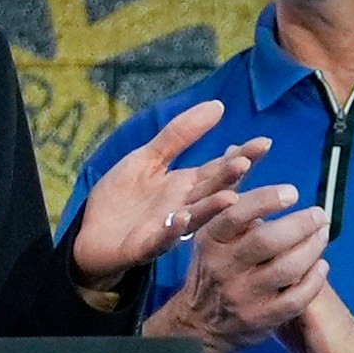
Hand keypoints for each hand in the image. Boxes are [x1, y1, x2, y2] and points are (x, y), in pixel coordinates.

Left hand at [71, 100, 270, 287]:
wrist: (89, 235)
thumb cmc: (123, 197)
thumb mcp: (147, 158)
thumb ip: (179, 135)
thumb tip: (218, 105)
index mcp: (187, 185)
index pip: (219, 169)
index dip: (241, 156)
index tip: (263, 143)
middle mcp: (185, 207)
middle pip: (213, 191)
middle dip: (230, 178)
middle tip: (247, 163)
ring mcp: (168, 228)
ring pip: (195, 217)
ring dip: (211, 208)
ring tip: (228, 197)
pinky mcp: (145, 247)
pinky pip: (161, 240)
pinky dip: (172, 231)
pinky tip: (181, 219)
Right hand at [142, 183, 328, 352]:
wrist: (199, 324)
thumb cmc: (212, 268)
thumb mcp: (210, 232)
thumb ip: (229, 193)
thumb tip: (237, 150)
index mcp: (210, 241)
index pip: (236, 214)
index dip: (267, 200)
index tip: (293, 192)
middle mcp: (223, 268)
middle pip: (266, 241)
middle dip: (300, 223)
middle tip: (320, 213)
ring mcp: (242, 296)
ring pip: (286, 269)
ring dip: (312, 249)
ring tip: (324, 234)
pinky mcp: (260, 319)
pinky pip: (295, 299)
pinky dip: (314, 281)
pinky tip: (322, 265)